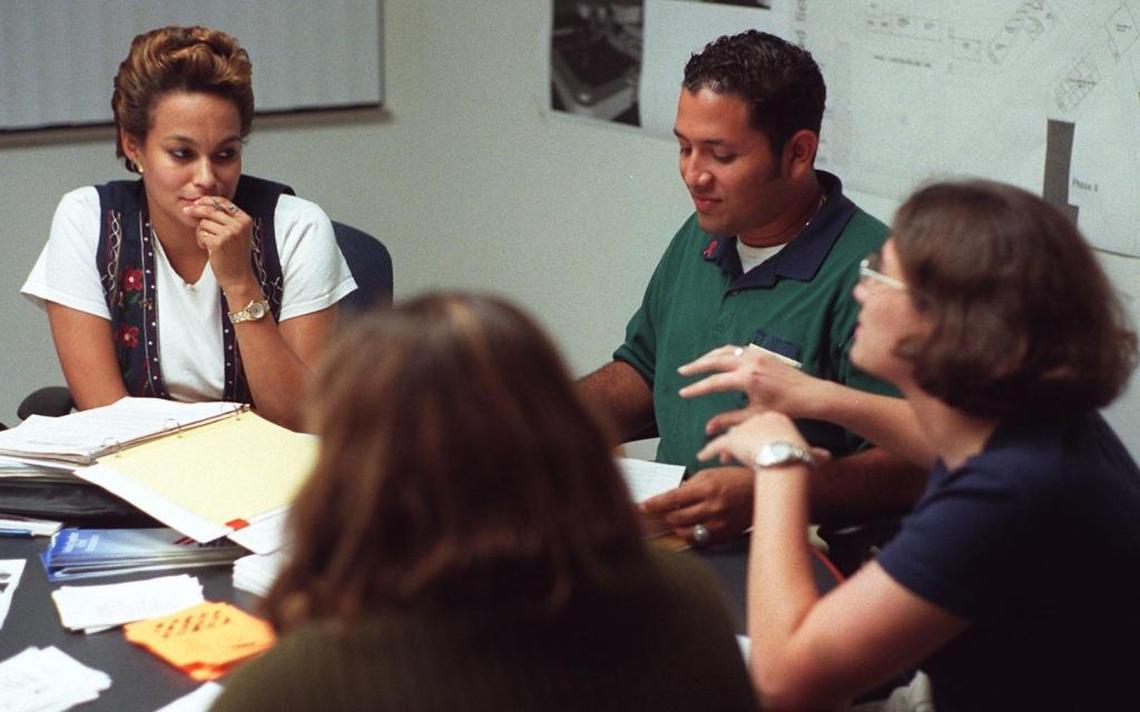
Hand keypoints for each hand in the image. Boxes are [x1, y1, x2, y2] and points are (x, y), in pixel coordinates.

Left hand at [183, 196, 253, 290]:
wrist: (239, 277)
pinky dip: (200, 241)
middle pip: (210, 209)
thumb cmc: (235, 256)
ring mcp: (230, 233)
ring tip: (208, 243)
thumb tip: (203, 204)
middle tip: (186, 211)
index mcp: (245, 220)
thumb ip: (226, 218)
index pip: (223, 202)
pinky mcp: (219, 243)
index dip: (207, 200)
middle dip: (196, 210)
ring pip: (204, 222)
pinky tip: (207, 248)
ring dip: (201, 232)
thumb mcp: (237, 233)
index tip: (197, 202)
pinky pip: (201, 234)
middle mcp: (239, 225)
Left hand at [640, 466, 754, 545]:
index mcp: (707, 489)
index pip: (672, 498)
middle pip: (676, 518)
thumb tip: (673, 495)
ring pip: (686, 532)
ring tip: (679, 519)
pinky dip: (693, 534)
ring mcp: (719, 524)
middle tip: (661, 513)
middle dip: (665, 516)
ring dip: (677, 526)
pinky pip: (701, 540)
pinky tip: (694, 526)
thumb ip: (691, 485)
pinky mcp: (725, 536)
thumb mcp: (712, 474)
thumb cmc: (738, 479)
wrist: (766, 492)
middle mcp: (712, 508)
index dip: (654, 504)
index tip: (642, 507)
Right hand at [678, 344, 831, 434]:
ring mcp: (757, 355)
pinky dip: (725, 353)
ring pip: (726, 351)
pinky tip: (720, 360)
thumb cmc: (786, 408)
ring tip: (697, 364)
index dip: (696, 388)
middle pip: (715, 360)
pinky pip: (738, 349)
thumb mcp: (755, 416)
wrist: (811, 395)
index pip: (714, 382)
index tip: (682, 393)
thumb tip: (708, 428)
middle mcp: (751, 362)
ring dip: (709, 357)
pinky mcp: (763, 353)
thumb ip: (729, 420)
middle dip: (696, 366)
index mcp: (748, 378)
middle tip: (681, 371)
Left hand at [696, 411, 808, 469]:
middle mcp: (760, 416)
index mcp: (777, 416)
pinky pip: (718, 445)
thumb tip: (828, 459)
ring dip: (718, 440)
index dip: (753, 432)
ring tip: (710, 447)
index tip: (748, 437)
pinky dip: (710, 451)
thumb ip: (813, 453)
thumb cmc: (802, 456)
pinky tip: (702, 456)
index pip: (761, 421)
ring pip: (729, 433)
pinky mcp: (734, 439)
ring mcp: (746, 426)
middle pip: (744, 423)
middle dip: (730, 424)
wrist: (790, 460)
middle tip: (721, 433)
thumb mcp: (808, 451)